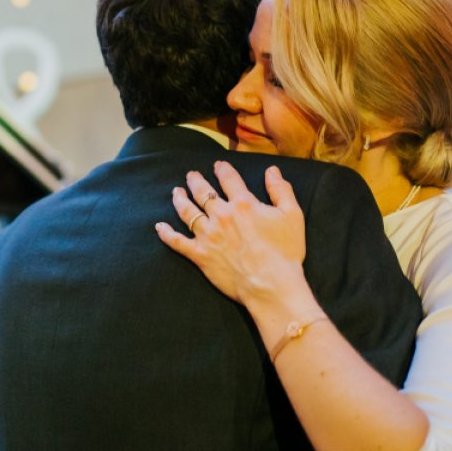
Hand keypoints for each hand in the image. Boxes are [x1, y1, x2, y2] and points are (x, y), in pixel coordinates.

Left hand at [156, 161, 309, 305]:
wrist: (272, 285)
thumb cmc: (285, 252)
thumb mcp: (292, 215)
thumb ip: (281, 190)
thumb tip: (272, 170)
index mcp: (243, 204)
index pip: (229, 179)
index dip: (222, 170)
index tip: (218, 165)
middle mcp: (222, 215)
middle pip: (203, 192)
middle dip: (196, 181)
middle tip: (191, 175)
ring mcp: (208, 235)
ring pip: (187, 212)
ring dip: (179, 199)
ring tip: (176, 192)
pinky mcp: (200, 255)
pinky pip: (177, 242)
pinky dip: (166, 234)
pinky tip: (159, 227)